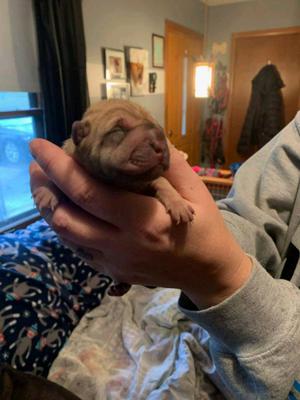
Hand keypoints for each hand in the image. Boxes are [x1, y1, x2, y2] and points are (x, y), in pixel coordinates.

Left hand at [29, 139, 251, 307]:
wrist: (207, 272)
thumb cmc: (204, 228)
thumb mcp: (196, 190)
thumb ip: (169, 162)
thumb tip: (142, 133)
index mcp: (144, 221)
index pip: (90, 193)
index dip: (59, 167)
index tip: (38, 146)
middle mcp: (122, 245)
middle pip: (66, 217)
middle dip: (43, 187)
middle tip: (37, 163)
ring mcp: (114, 263)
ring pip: (65, 235)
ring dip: (49, 206)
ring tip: (46, 182)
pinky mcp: (112, 271)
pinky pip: (77, 248)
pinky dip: (65, 225)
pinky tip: (67, 207)